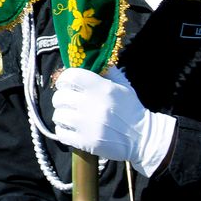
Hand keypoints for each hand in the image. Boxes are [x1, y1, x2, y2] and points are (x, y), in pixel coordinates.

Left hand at [52, 67, 175, 176]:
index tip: (65, 83)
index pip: (71, 76)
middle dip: (60, 98)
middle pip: (60, 97)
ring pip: (58, 115)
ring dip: (61, 115)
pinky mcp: (85, 142)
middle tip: (66, 101)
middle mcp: (92, 104)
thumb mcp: (122, 85)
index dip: (64, 78)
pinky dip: (62, 131)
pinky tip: (70, 129)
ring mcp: (87, 124)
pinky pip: (61, 133)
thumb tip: (92, 59)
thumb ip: (107, 71)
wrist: (142, 138)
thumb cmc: (130, 109)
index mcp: (101, 88)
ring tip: (68, 116)